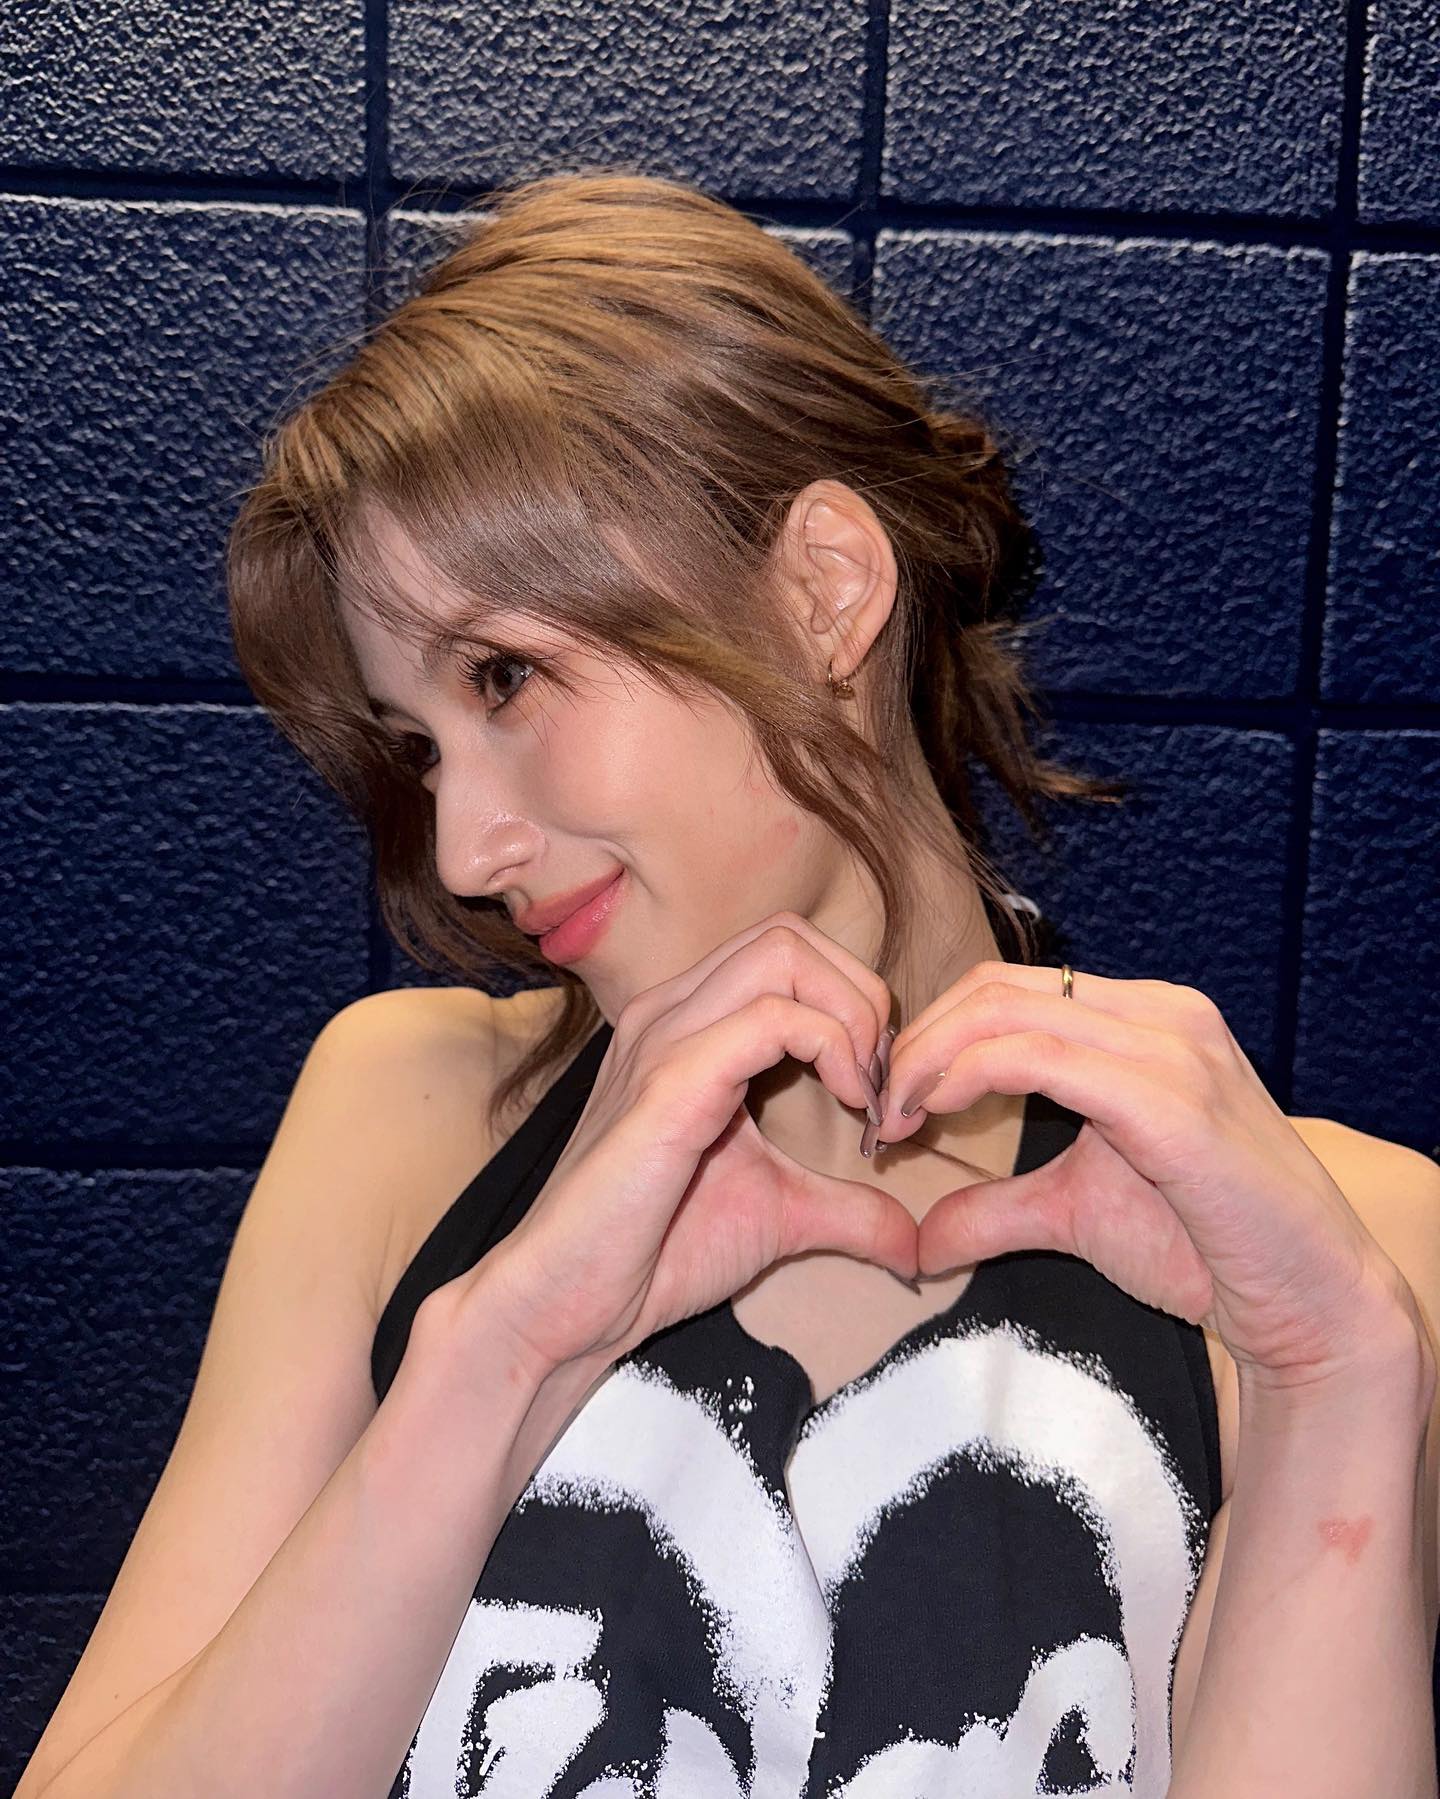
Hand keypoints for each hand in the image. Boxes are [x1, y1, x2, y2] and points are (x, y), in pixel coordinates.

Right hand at [462, 913, 918, 1379]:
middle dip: (861, 997)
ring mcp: (663, 1039)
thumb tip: (917, 1242)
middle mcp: (669, 1012)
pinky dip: (833, 1049)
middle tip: (880, 1085)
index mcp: (686, 1025)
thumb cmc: (653, 1252)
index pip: (787, 950)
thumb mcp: (779, 1214)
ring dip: (852, 1016)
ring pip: (784, 954)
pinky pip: (772, 1017)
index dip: (854, 1003)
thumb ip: (849, 1209)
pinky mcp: (667, 1082)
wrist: (568, 1305)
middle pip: (790, 935)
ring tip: (867, 1095)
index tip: (879, 1089)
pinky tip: (848, 1109)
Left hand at [875, 960, 1417, 1385]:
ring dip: (928, 1062)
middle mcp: (1161, 1012)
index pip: (1005, 989)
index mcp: (1145, 1018)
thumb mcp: (1076, 1214)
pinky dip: (966, 1079)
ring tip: (895, 1120)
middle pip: (993, 989)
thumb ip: (997, 1211)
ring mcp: (1171, 1048)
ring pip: (1005, 1012)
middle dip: (916, 1044)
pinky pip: (1039, 1059)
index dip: (930, 1035)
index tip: (889, 1103)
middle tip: (878, 1110)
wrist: (1311, 1298)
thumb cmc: (1204, 1246)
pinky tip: (934, 1119)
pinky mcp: (1171, 1099)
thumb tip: (918, 1240)